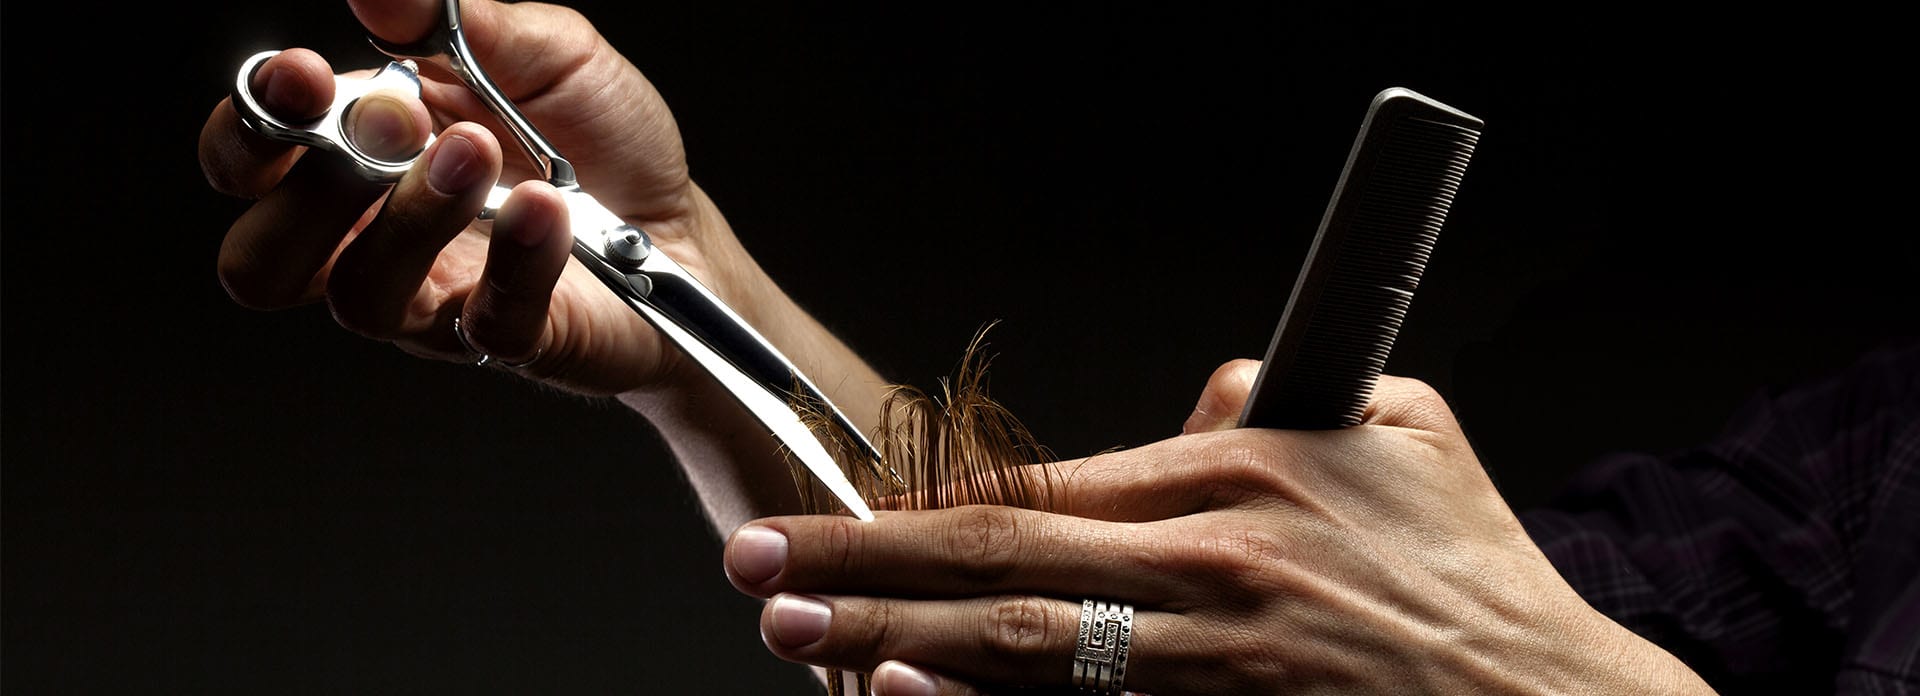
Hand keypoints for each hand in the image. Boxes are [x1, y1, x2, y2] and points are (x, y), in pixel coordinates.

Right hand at [198, 0, 769, 395]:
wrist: (684, 223)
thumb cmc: (598, 142)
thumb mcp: (542, 50)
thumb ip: (453, 21)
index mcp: (359, 154)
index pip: (250, 161)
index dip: (249, 128)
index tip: (301, 75)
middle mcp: (375, 240)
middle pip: (262, 262)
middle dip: (306, 193)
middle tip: (394, 125)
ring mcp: (437, 301)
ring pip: (361, 297)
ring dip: (411, 216)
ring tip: (477, 153)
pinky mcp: (511, 340)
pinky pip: (488, 321)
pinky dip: (518, 257)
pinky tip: (548, 207)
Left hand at [722, 361, 1715, 693]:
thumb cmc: (1478, 580)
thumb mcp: (1404, 437)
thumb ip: (1286, 396)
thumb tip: (1206, 390)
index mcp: (1244, 477)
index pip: (1048, 486)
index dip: (934, 504)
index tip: (851, 512)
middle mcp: (1216, 569)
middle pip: (1002, 562)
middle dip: (863, 565)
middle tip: (758, 569)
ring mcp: (1216, 668)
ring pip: (1027, 653)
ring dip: (898, 645)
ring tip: (802, 639)